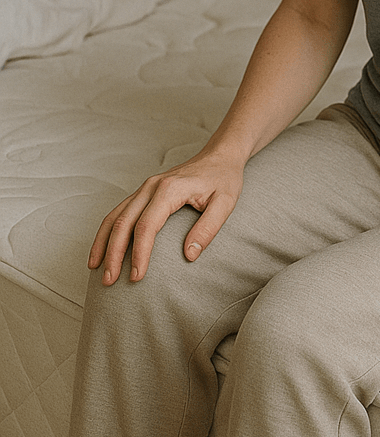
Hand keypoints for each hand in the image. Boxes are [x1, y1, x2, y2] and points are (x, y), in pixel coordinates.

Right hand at [88, 148, 244, 284]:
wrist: (220, 155)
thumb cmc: (224, 179)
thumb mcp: (226, 203)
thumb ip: (208, 228)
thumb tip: (189, 256)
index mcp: (170, 189)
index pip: (147, 226)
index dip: (139, 254)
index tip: (137, 277)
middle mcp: (152, 187)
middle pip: (123, 223)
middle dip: (113, 254)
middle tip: (109, 281)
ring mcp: (145, 188)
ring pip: (115, 216)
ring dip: (103, 243)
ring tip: (96, 268)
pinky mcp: (144, 191)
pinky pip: (119, 211)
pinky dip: (107, 230)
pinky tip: (103, 248)